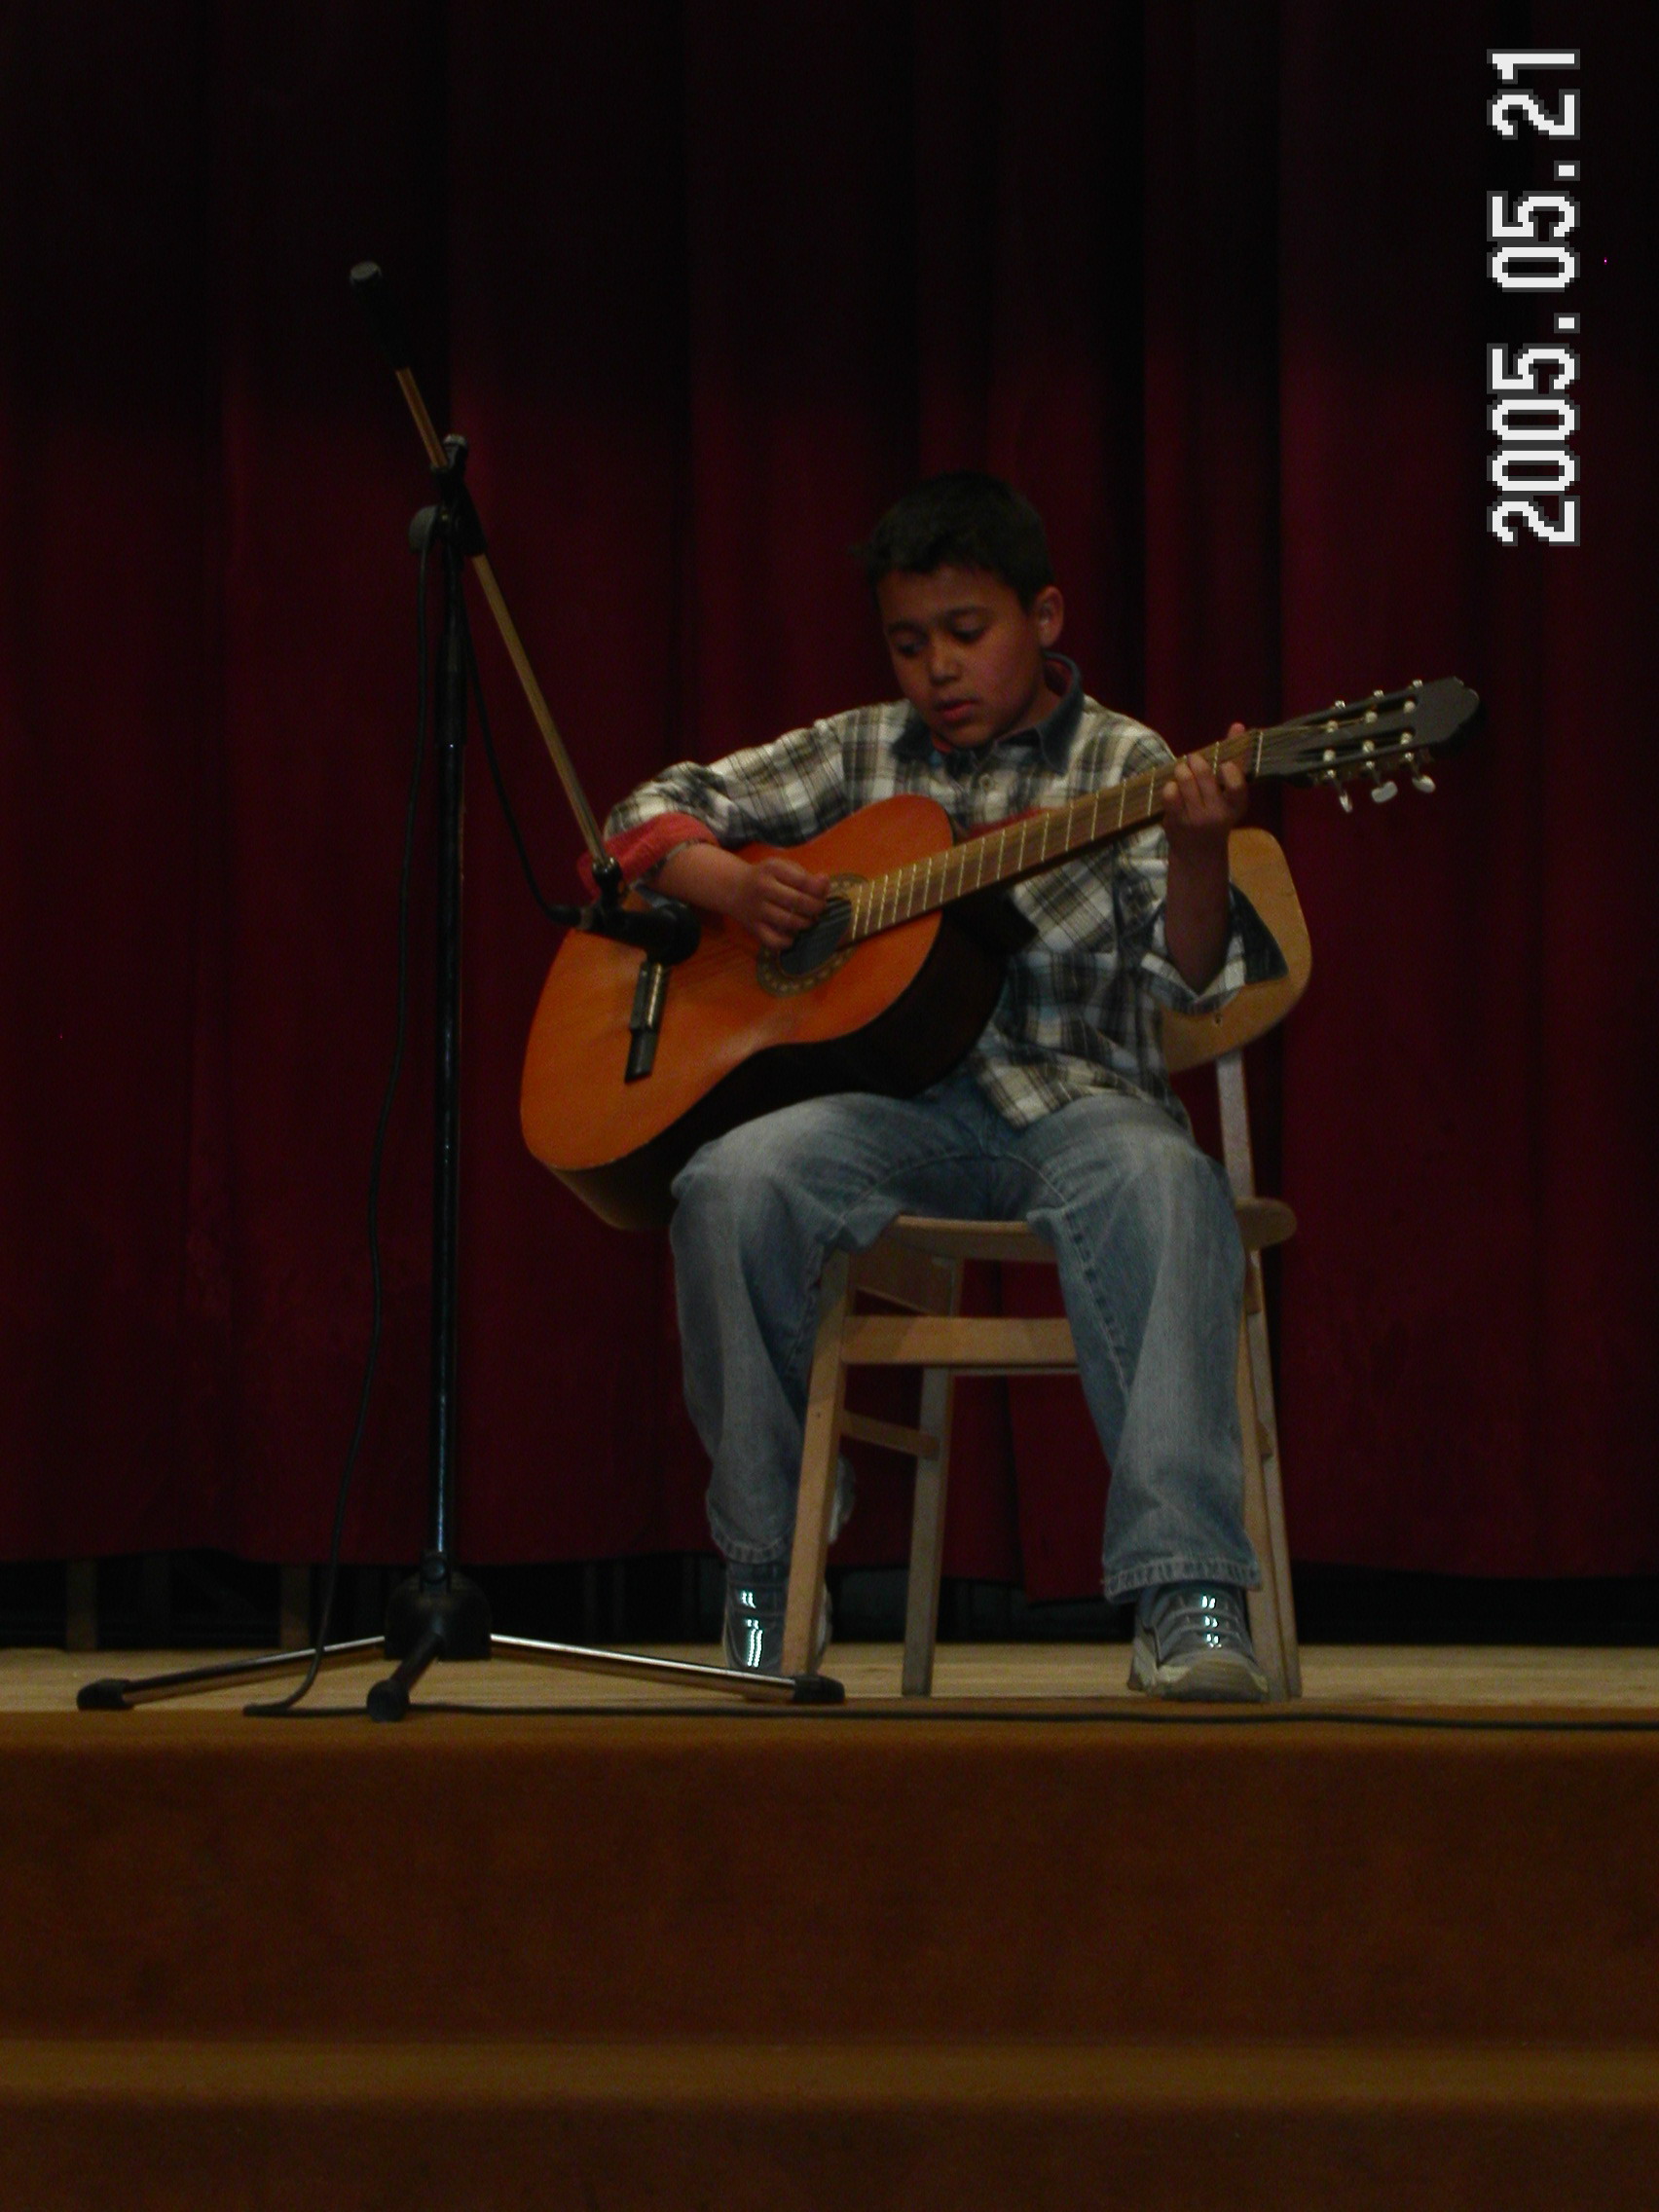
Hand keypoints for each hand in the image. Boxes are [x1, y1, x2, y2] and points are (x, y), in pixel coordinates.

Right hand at [728, 856, 830, 949]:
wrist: (733, 887)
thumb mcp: (783, 868)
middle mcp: (763, 888)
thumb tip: (825, 882)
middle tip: (820, 909)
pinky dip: (787, 942)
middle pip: (797, 901)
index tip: (823, 894)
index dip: (819, 890)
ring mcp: (757, 909)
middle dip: (816, 907)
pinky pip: (773, 940)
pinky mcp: (753, 927)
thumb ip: (806, 876)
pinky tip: (792, 937)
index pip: (803, 881)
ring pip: (788, 922)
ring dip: (805, 924)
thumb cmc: (766, 877)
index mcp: (773, 869)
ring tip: (809, 921)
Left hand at [1160, 726, 1248, 856]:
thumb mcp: (1228, 792)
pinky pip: (1170, 794)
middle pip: (1204, 776)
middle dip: (1196, 761)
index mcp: (1236, 806)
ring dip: (1181, 770)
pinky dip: (1169, 786)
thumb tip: (1237, 725)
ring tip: (1182, 771)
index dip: (1230, 771)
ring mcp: (1196, 819)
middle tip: (1193, 760)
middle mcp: (1218, 814)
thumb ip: (1233, 758)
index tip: (1224, 764)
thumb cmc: (1215, 812)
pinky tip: (1173, 788)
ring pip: (1184, 781)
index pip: (1237, 786)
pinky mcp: (1177, 822)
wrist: (1198, 852)